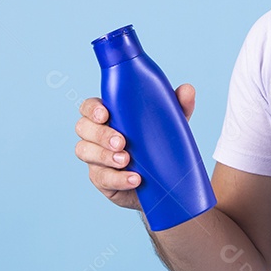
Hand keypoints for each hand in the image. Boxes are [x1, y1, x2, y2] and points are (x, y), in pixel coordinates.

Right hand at [74, 85, 196, 209]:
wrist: (163, 181)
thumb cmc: (159, 143)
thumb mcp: (171, 124)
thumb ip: (178, 106)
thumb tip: (187, 90)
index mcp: (110, 116)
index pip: (89, 107)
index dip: (92, 109)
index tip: (105, 114)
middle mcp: (97, 135)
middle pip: (83, 128)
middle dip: (100, 134)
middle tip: (122, 141)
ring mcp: (96, 157)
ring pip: (84, 151)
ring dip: (104, 156)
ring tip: (126, 160)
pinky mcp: (102, 179)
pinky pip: (102, 178)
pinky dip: (118, 178)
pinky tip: (134, 179)